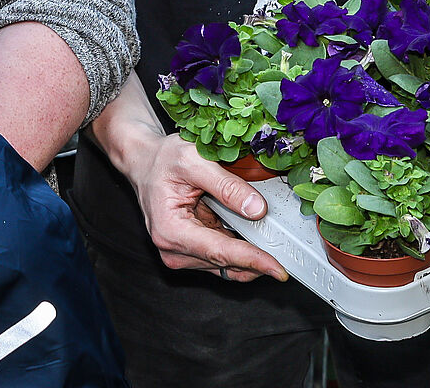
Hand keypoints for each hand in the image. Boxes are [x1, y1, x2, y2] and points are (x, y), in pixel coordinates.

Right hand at [92, 98, 284, 281]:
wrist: (143, 161)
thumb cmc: (163, 159)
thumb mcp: (194, 160)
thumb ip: (226, 185)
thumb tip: (257, 210)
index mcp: (170, 231)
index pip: (220, 253)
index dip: (253, 260)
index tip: (278, 269)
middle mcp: (173, 250)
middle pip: (225, 264)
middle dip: (256, 258)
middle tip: (285, 250)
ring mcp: (181, 254)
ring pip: (226, 266)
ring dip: (247, 254)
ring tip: (265, 234)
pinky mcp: (190, 252)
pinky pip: (222, 259)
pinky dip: (239, 250)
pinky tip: (250, 236)